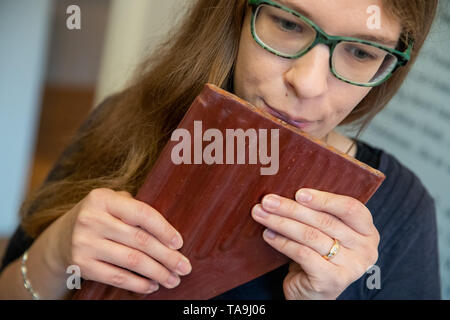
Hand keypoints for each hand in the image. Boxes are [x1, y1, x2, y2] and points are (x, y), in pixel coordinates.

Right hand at [46, 188, 191, 294]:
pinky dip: (139, 283)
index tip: (180, 243)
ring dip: (158, 272)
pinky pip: (117, 277)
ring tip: (173, 279)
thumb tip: (171, 235)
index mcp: (102, 198)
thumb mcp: (112, 203)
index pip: (142, 213)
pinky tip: (152, 285)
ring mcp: (84, 243)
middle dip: (167, 256)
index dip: (164, 229)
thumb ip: (136, 209)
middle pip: (140, 240)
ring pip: (132, 261)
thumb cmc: (100, 218)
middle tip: (185, 267)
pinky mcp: (81, 265)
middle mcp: (91, 219)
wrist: (60, 239)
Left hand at [251, 188, 379, 299]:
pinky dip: (282, 242)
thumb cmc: (318, 256)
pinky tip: (267, 235)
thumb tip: (287, 189)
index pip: (350, 208)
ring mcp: (351, 267)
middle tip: (267, 201)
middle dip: (291, 208)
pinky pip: (302, 254)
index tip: (298, 193)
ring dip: (281, 223)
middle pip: (324, 221)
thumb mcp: (325, 233)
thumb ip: (318, 213)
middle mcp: (366, 250)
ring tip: (261, 214)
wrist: (313, 293)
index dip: (324, 199)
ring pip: (310, 236)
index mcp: (368, 232)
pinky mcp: (332, 280)